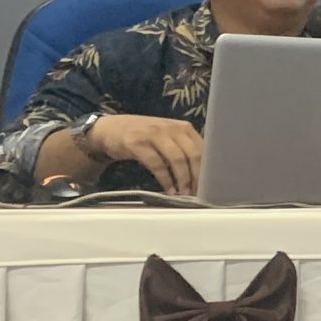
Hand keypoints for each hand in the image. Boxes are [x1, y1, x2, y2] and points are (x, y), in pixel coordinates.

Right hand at [81, 115, 203, 195]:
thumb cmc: (144, 137)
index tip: (210, 186)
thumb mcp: (167, 138)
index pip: (203, 149)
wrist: (109, 130)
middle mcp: (171, 128)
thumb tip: (203, 175)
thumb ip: (184, 150)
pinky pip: (156, 164)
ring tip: (184, 193)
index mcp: (183, 127)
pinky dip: (165, 179)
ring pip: (177, 159)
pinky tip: (168, 189)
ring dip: (183, 179)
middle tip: (198, 193)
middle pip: (193, 154)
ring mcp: (153, 134)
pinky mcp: (137, 143)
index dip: (208, 169)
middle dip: (197, 176)